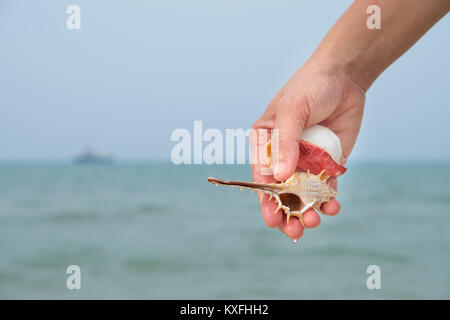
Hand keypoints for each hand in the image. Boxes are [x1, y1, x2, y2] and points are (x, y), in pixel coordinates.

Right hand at [250, 59, 364, 239]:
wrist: (344, 76)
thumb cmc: (310, 86)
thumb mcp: (293, 110)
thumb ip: (285, 142)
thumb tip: (279, 178)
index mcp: (263, 143)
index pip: (261, 177)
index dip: (266, 200)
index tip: (273, 220)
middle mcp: (282, 155)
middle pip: (281, 192)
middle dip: (287, 213)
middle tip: (295, 231)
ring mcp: (305, 161)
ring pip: (303, 195)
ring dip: (307, 211)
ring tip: (316, 221)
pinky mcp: (326, 164)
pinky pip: (325, 188)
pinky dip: (328, 200)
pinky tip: (333, 206)